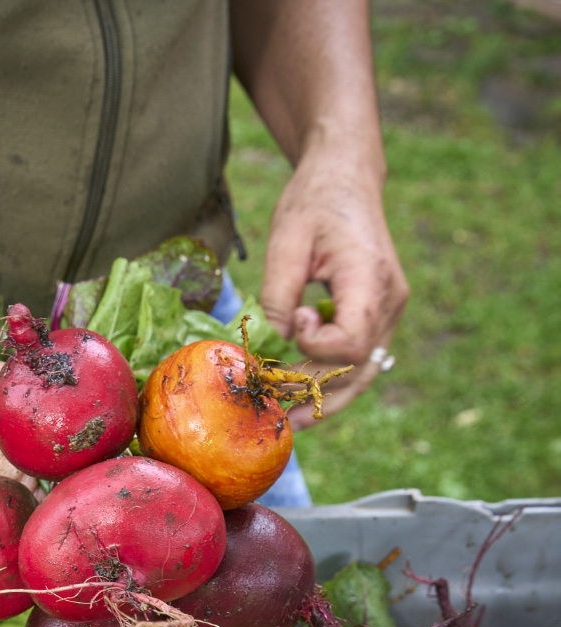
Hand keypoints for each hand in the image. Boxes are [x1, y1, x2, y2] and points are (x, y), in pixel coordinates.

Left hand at [259, 147, 408, 428]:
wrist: (346, 176)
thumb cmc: (314, 200)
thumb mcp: (286, 243)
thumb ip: (277, 298)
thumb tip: (266, 349)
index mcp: (370, 278)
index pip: (351, 342)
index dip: (317, 347)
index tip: (294, 320)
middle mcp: (390, 301)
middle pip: (359, 370)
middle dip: (316, 396)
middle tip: (277, 417)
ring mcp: (389, 311)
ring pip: (363, 373)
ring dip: (326, 399)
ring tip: (289, 420)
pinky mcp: (379, 314)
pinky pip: (360, 359)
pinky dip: (332, 379)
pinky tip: (301, 393)